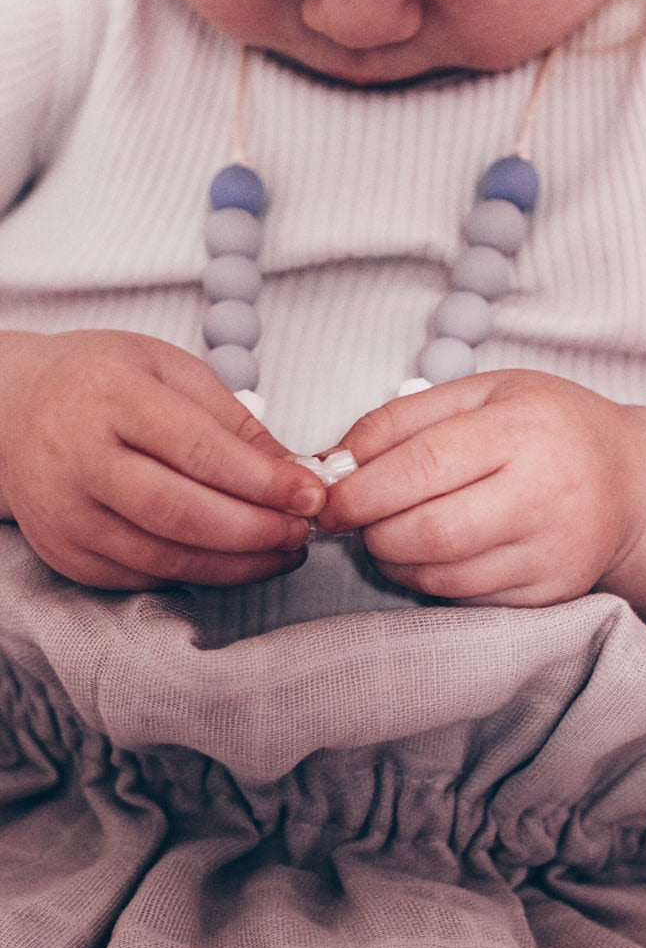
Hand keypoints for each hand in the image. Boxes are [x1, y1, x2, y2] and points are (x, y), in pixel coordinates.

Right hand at [0, 330, 325, 588]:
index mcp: (110, 398)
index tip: (312, 496)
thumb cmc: (102, 382)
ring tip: (284, 552)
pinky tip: (238, 561)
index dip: (263, 481)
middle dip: (256, 531)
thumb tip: (295, 473)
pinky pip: (147, 576)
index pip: (199, 451)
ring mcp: (67, 515)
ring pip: (166, 557)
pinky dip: (202, 575)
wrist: (13, 411)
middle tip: (304, 533)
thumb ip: (235, 421)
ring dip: (238, 563)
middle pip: (181, 513)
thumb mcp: (170, 370)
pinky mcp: (68, 555)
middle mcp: (78, 459)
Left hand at [316, 369, 645, 605]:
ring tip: (393, 535)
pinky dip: (432, 582)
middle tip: (359, 522)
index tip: (331, 501)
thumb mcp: (483, 394)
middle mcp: (545, 494)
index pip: (425, 466)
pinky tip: (434, 556)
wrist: (632, 484)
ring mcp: (551, 552)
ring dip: (397, 562)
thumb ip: (403, 419)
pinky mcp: (551, 595)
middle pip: (430, 532)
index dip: (364, 491)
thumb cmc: (547, 428)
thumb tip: (334, 463)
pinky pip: (467, 600)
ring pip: (444, 575)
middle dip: (374, 532)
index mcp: (525, 429)